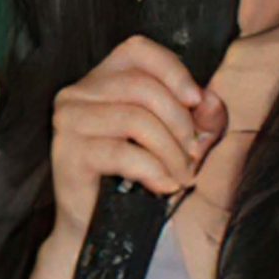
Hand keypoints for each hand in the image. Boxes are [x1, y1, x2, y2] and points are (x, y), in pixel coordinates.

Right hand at [48, 36, 230, 242]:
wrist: (95, 228)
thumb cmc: (132, 180)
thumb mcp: (174, 142)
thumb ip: (197, 118)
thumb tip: (209, 101)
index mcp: (101, 80)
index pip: (138, 50)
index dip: (172, 70)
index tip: (196, 101)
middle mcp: (78, 94)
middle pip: (142, 87)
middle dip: (179, 122)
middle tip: (194, 155)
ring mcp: (70, 122)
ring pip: (135, 118)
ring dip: (171, 151)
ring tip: (182, 175)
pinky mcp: (69, 153)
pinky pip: (122, 152)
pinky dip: (153, 170)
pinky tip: (164, 186)